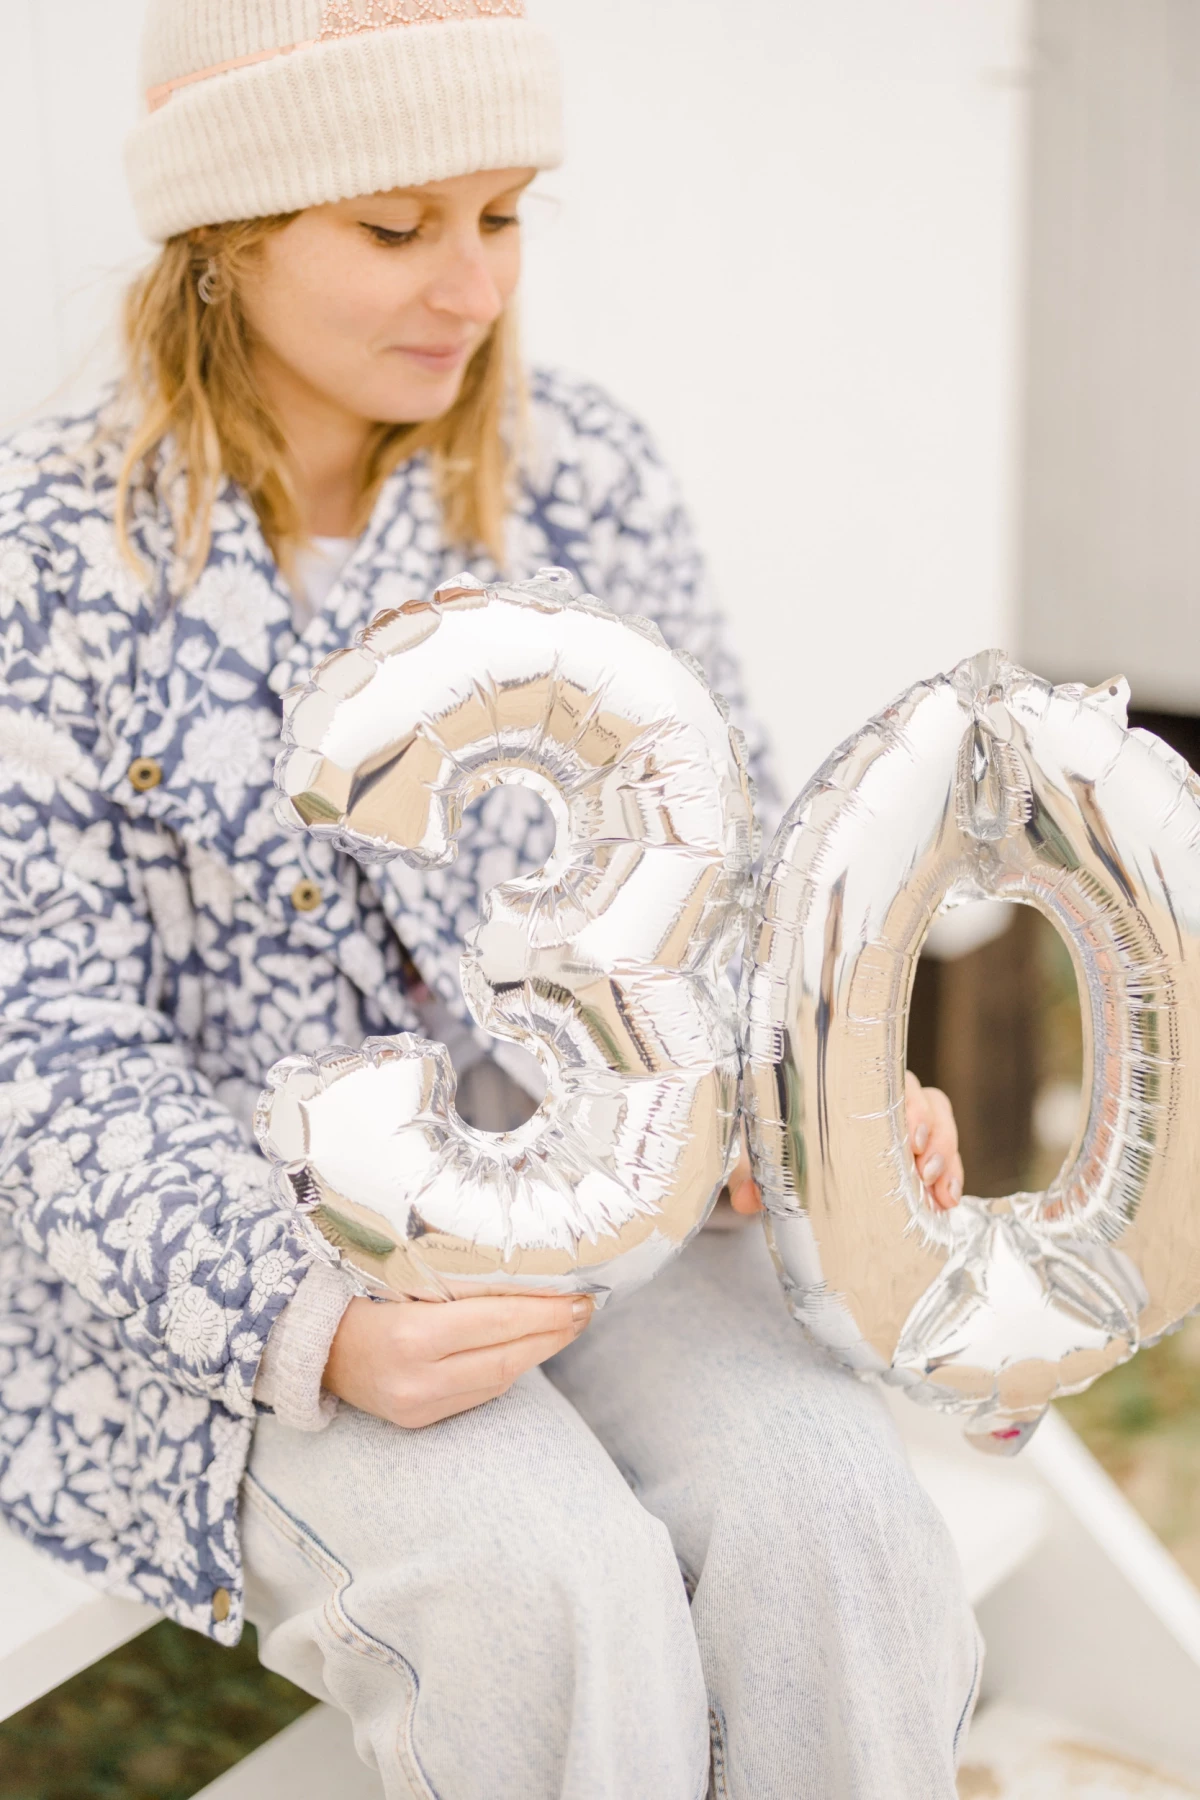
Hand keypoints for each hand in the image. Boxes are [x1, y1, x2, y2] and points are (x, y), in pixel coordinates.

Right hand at [323, 1291, 593, 1428]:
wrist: (306, 1344)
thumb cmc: (354, 1295)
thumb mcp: (397, 1276)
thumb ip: (452, 1279)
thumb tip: (521, 1264)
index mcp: (410, 1335)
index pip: (497, 1323)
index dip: (545, 1310)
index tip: (579, 1293)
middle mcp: (416, 1379)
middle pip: (506, 1355)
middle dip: (554, 1332)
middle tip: (586, 1308)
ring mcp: (417, 1407)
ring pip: (499, 1380)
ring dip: (539, 1351)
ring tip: (566, 1324)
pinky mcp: (418, 1421)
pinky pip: (479, 1395)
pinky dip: (508, 1367)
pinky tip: (527, 1346)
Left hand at [726, 1073, 963, 1217]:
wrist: (790, 1173)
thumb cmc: (780, 1149)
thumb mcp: (763, 1160)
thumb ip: (752, 1174)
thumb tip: (746, 1198)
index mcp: (848, 1089)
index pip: (887, 1079)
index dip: (907, 1104)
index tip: (909, 1135)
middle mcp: (883, 1102)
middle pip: (925, 1100)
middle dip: (933, 1133)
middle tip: (923, 1168)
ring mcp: (906, 1128)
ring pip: (941, 1125)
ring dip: (947, 1157)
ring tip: (938, 1191)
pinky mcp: (919, 1157)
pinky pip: (948, 1158)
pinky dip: (953, 1177)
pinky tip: (948, 1203)